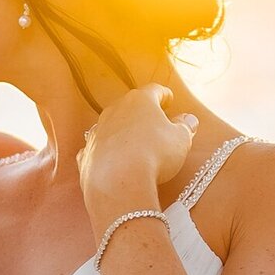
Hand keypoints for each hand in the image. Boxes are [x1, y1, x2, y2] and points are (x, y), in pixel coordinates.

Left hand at [77, 85, 197, 235]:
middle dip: (141, 113)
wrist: (118, 183)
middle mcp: (114, 111)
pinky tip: (111, 161)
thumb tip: (188, 120)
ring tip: (133, 142)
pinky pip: (98, 149)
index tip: (169, 98)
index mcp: (139, 101)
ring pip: (111, 126)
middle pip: (129, 106)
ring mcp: (97, 133)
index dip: (163, 94)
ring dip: (122, 131)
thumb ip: (185, 127)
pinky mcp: (86, 155)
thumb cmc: (155, 154)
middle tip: (153, 121)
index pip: (154, 90)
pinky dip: (105, 153)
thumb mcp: (180, 139)